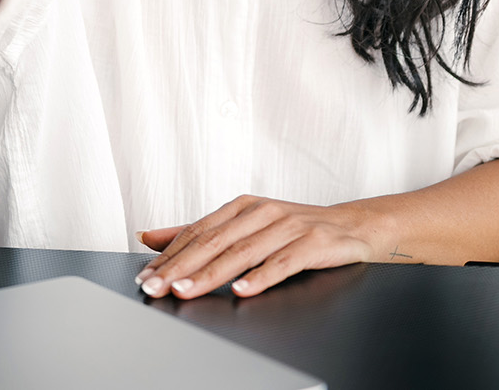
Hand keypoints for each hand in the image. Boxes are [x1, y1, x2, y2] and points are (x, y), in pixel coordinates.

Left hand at [135, 194, 390, 298]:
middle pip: (213, 242)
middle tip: (156, 287)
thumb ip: (199, 232)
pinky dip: (261, 277)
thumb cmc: (295, 229)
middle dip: (180, 267)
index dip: (168, 255)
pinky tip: (242, 290)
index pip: (197, 232)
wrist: (353, 226)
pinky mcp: (313, 243)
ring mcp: (288, 226)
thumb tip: (149, 237)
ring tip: (185, 289)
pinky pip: (283, 262)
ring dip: (211, 274)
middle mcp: (261, 213)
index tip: (146, 276)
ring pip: (242, 253)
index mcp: (241, 207)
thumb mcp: (244, 225)